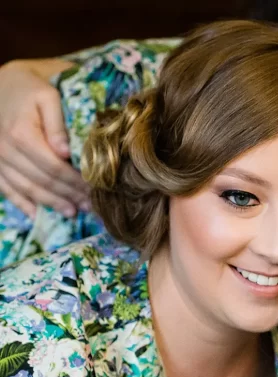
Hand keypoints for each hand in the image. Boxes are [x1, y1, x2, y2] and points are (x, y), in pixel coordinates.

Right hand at [0, 59, 89, 218]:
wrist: (3, 84)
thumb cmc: (32, 89)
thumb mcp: (48, 98)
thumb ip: (57, 125)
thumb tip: (67, 153)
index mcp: (22, 134)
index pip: (53, 167)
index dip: (74, 182)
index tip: (93, 191)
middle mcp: (6, 149)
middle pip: (41, 181)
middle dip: (67, 196)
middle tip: (89, 206)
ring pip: (25, 188)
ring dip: (50, 203)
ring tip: (72, 212)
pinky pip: (6, 188)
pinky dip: (22, 203)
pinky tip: (37, 215)